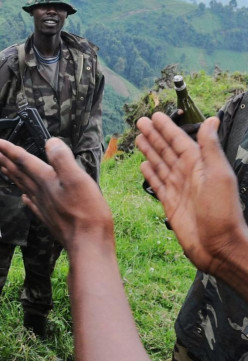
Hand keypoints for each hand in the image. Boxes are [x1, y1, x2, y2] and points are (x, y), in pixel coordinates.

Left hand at [0, 137, 112, 249]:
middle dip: (6, 160)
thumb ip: (62, 159)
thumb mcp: (78, 179)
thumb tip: (50, 142)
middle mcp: (40, 192)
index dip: (9, 149)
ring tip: (2, 168)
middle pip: (19, 173)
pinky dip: (25, 197)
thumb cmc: (86, 212)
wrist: (87, 244)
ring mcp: (43, 206)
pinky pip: (32, 204)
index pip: (23, 160)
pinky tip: (23, 197)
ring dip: (12, 175)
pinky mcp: (49, 218)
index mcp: (46, 180)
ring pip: (23, 186)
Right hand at [136, 113, 245, 275]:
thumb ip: (210, 148)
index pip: (179, 141)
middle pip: (166, 150)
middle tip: (141, 122)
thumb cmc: (222, 211)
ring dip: (149, 150)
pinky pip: (157, 183)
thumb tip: (211, 120)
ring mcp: (178, 188)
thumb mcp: (218, 175)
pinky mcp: (170, 203)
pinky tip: (143, 165)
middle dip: (154, 135)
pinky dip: (149, 173)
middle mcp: (187, 174)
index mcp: (199, 164)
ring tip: (138, 138)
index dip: (167, 128)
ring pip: (160, 164)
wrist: (218, 245)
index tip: (155, 116)